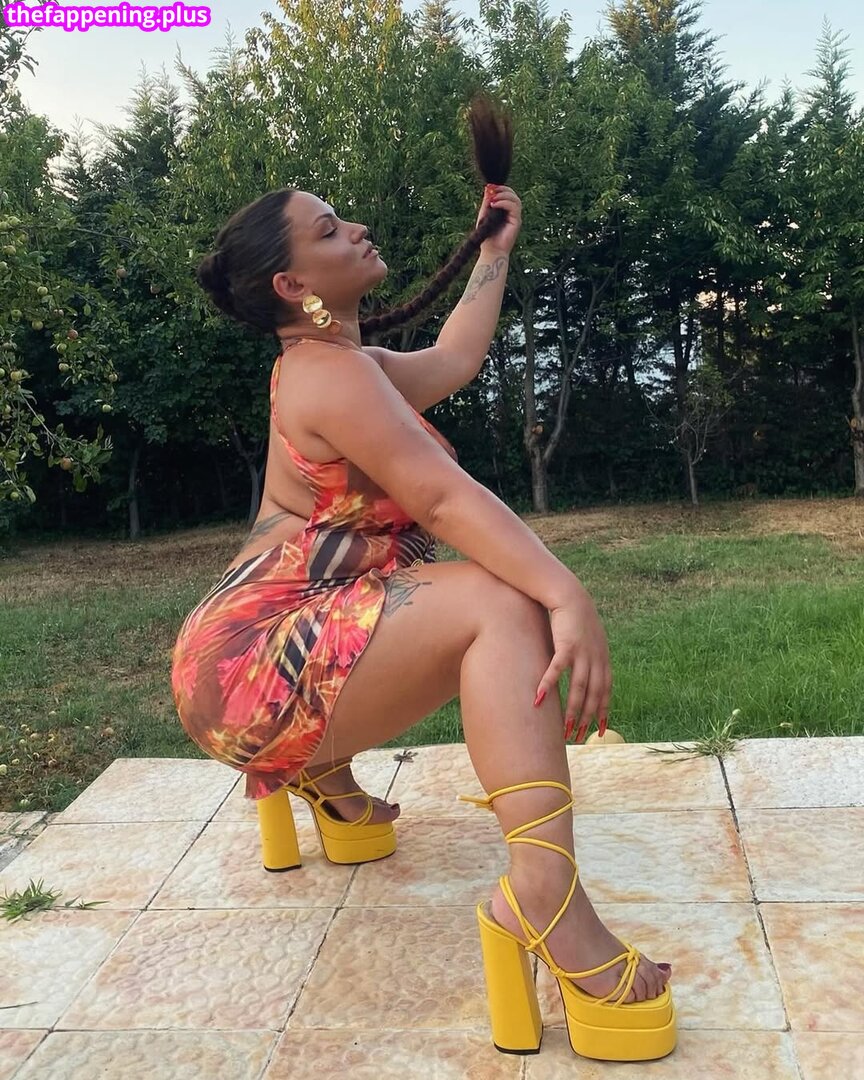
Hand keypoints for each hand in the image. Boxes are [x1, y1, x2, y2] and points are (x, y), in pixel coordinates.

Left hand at [475, 184, 520, 255]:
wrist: (491, 251)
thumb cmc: (487, 236)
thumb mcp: (484, 215)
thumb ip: (487, 203)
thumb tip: (488, 188)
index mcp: (506, 211)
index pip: (508, 195)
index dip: (501, 188)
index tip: (491, 187)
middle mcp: (512, 213)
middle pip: (514, 195)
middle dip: (503, 190)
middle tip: (493, 190)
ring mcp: (516, 218)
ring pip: (516, 200)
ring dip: (504, 195)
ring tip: (493, 198)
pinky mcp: (517, 222)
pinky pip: (514, 208)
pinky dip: (504, 203)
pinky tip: (494, 204)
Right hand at [535, 587, 611, 742]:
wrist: (570, 595)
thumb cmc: (574, 619)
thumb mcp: (588, 639)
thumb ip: (587, 658)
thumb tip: (583, 675)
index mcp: (603, 659)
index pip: (606, 691)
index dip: (604, 711)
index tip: (601, 730)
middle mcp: (596, 659)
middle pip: (594, 695)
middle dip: (587, 718)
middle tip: (578, 736)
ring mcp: (582, 653)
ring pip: (579, 689)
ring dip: (572, 711)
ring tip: (565, 729)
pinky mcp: (566, 645)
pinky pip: (557, 670)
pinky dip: (548, 685)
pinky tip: (539, 699)